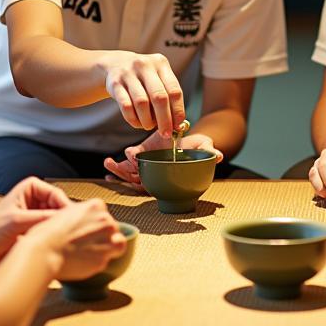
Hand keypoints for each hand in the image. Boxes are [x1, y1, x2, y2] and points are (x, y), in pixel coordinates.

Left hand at [0, 177, 72, 273]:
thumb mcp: (17, 221)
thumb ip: (43, 218)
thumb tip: (67, 218)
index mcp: (32, 188)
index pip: (58, 196)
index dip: (66, 210)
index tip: (71, 225)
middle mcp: (36, 201)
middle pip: (60, 209)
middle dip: (62, 222)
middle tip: (66, 236)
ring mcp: (37, 217)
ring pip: (57, 223)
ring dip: (57, 233)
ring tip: (56, 244)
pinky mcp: (36, 234)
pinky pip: (52, 236)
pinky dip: (54, 242)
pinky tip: (52, 250)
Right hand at [26, 198, 125, 280]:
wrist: (43, 252)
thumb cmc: (47, 234)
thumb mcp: (65, 213)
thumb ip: (82, 216)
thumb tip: (86, 224)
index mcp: (96, 205)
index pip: (104, 214)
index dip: (95, 224)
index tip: (85, 230)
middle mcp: (106, 221)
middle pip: (112, 229)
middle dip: (102, 236)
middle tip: (84, 244)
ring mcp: (107, 240)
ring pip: (118, 244)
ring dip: (107, 248)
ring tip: (89, 253)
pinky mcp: (104, 259)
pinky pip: (106, 261)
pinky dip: (97, 263)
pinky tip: (82, 262)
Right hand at [99, 50, 185, 138]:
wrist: (115, 64)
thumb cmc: (143, 77)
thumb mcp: (157, 78)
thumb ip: (168, 97)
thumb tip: (177, 125)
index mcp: (161, 64)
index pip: (174, 91)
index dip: (178, 111)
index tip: (178, 126)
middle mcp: (145, 66)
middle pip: (159, 97)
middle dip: (164, 119)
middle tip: (165, 133)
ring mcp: (128, 73)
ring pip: (142, 103)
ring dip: (147, 120)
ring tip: (149, 126)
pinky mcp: (114, 83)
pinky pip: (126, 106)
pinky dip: (133, 119)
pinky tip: (137, 123)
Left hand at [103, 130, 222, 189]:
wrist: (192, 138)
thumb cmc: (199, 147)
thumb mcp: (205, 147)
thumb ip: (209, 152)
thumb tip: (218, 156)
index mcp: (169, 177)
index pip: (156, 186)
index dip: (144, 185)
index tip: (135, 177)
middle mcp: (158, 175)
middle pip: (137, 182)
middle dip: (124, 179)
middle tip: (112, 174)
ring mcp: (149, 166)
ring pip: (130, 175)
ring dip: (118, 171)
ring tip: (107, 164)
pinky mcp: (144, 156)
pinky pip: (129, 163)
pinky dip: (119, 163)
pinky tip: (108, 161)